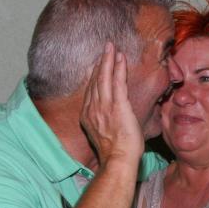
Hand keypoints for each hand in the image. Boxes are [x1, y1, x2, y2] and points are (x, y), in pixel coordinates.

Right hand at [80, 42, 143, 169]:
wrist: (118, 160)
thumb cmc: (115, 153)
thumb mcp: (102, 135)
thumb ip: (103, 122)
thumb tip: (109, 118)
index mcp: (87, 116)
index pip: (90, 91)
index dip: (94, 75)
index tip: (98, 64)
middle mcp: (93, 109)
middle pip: (95, 80)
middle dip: (100, 62)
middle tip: (105, 48)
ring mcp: (104, 106)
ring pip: (104, 77)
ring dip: (108, 60)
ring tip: (111, 47)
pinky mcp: (118, 106)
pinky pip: (118, 82)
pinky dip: (118, 68)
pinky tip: (120, 57)